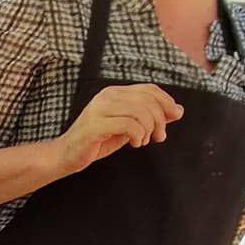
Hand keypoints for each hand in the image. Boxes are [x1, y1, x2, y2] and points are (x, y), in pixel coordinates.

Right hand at [54, 84, 183, 174]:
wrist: (66, 155)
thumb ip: (150, 117)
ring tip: (143, 141)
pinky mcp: (95, 125)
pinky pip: (129, 125)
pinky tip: (134, 143)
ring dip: (149, 129)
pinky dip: (138, 135)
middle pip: (147, 100)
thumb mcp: (128, 127)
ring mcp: (100, 109)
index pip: (149, 89)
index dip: (166, 102)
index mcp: (114, 93)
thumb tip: (178, 111)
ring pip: (140, 111)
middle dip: (160, 120)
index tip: (174, 117)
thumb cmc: (96, 141)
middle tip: (159, 136)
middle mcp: (107, 97)